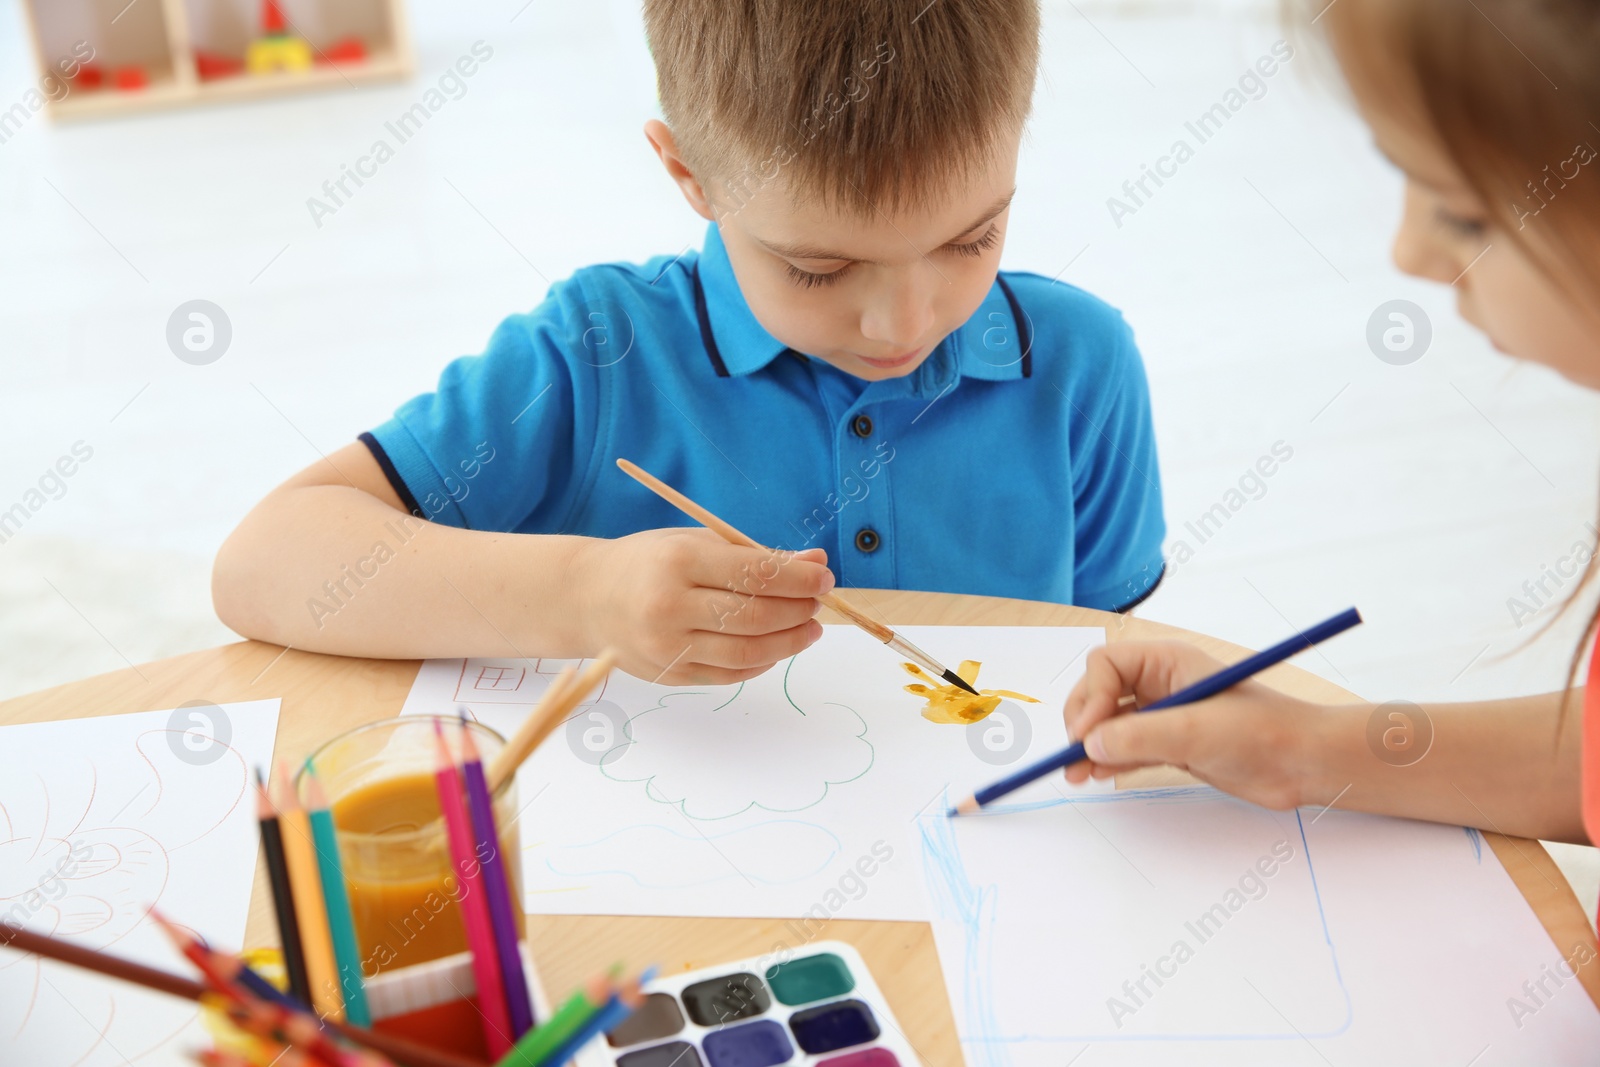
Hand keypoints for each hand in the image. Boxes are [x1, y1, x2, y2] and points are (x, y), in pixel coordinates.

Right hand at [575, 528, 833, 684]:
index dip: (797, 579)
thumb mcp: (695, 543)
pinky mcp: (670, 675)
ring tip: (808, 628)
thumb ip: (754, 555)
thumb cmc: (649, 563)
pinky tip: (776, 646)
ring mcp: (668, 647)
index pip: (754, 574)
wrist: (587, 599)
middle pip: (755, 617)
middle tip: (818, 602)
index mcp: (677, 562)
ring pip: (747, 652)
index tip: (823, 578)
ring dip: (789, 642)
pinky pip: (730, 673)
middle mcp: (669, 606)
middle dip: (797, 610)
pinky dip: (762, 662)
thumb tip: (814, 564)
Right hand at [1061, 641, 1322, 809]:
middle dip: (1083, 722)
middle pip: (1099, 693)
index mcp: (1167, 662)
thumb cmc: (1263, 732)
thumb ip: (1139, 737)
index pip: (1106, 665)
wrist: (1304, 764)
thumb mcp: (1196, 731)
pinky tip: (1097, 775)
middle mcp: (1160, 684)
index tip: (1088, 733)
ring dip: (1090, 746)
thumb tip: (1089, 746)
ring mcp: (1164, 716)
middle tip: (1075, 754)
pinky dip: (1108, 760)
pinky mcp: (1170, 745)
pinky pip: (1126, 748)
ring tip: (1075, 773)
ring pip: (1109, 724)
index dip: (1091, 696)